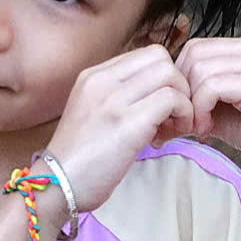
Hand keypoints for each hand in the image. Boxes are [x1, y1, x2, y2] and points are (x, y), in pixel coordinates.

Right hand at [46, 47, 194, 214]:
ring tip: (171, 128)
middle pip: (162, 58)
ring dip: (184, 102)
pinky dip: (183, 116)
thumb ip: (121, 96)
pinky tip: (166, 138)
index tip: (164, 106)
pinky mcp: (127, 122)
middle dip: (179, 85)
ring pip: (171, 76)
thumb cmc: (81, 158)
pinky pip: (173, 100)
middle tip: (173, 116)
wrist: (57, 185)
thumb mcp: (94, 112)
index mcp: (94, 76)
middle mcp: (102, 80)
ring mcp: (113, 99)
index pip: (148, 54)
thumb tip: (163, 93)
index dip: (166, 78)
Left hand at [172, 36, 240, 200]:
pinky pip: (212, 87)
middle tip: (184, 122)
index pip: (196, 47)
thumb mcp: (224, 108)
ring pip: (200, 70)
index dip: (180, 80)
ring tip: (198, 128)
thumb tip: (158, 97)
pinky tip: (207, 130)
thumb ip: (197, 95)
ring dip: (190, 104)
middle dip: (181, 91)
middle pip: (194, 54)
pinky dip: (201, 110)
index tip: (182, 112)